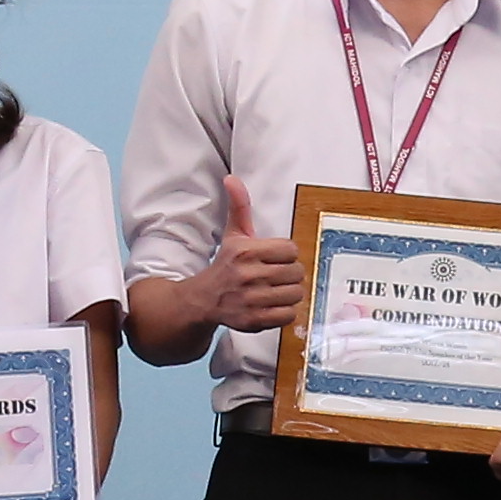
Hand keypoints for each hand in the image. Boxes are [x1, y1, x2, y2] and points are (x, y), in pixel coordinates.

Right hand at [182, 175, 305, 333]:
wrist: (203, 299)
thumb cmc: (225, 265)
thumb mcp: (233, 234)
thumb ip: (239, 206)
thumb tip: (232, 179)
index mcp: (247, 251)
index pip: (291, 250)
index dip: (287, 254)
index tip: (276, 257)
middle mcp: (249, 275)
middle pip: (296, 272)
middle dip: (290, 274)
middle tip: (278, 275)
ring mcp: (252, 299)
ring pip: (295, 294)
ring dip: (290, 293)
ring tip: (276, 289)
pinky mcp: (255, 320)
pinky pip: (288, 315)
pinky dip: (285, 311)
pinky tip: (273, 304)